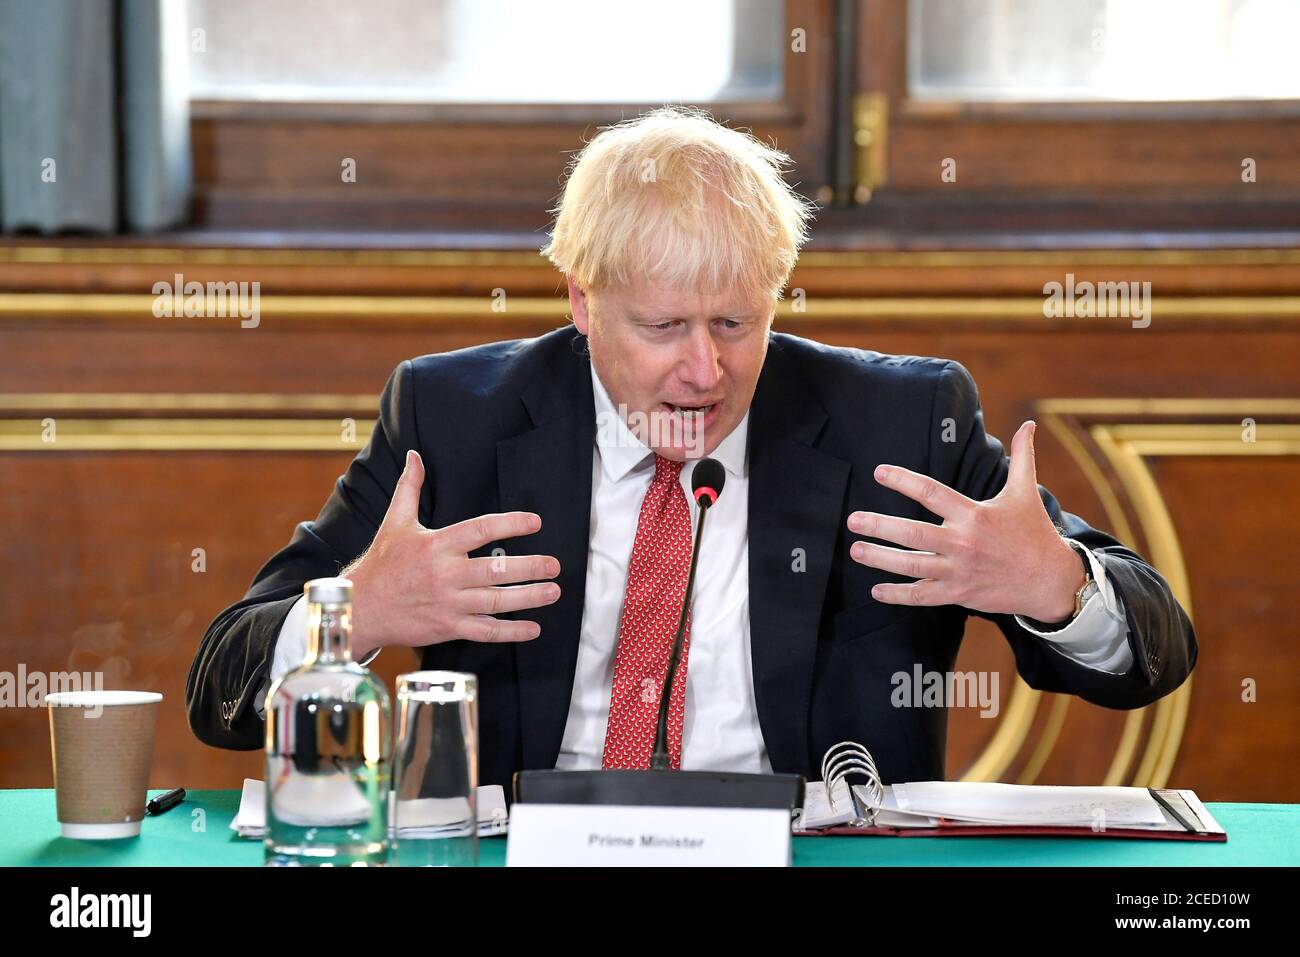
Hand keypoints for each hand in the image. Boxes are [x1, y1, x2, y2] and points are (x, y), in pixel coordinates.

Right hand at [343, 450, 561, 657]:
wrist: (360, 607)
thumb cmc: (381, 564)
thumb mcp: (395, 522)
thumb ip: (410, 488)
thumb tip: (414, 456)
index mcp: (436, 545)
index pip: (480, 530)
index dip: (510, 524)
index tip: (535, 522)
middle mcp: (445, 574)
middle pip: (495, 570)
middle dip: (530, 567)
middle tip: (554, 564)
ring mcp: (448, 604)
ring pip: (495, 602)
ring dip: (528, 597)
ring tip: (552, 590)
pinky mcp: (447, 628)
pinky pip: (485, 631)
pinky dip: (511, 632)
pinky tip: (533, 628)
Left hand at [847, 421, 1085, 621]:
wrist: (1050, 580)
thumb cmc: (1034, 533)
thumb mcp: (1025, 493)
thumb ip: (1021, 457)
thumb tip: (1028, 424)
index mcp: (974, 515)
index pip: (932, 493)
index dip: (903, 481)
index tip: (880, 472)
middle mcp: (963, 543)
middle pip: (914, 534)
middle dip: (880, 526)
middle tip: (853, 520)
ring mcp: (959, 571)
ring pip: (913, 566)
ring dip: (881, 559)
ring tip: (856, 550)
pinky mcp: (959, 594)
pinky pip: (923, 596)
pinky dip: (898, 595)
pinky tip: (876, 591)